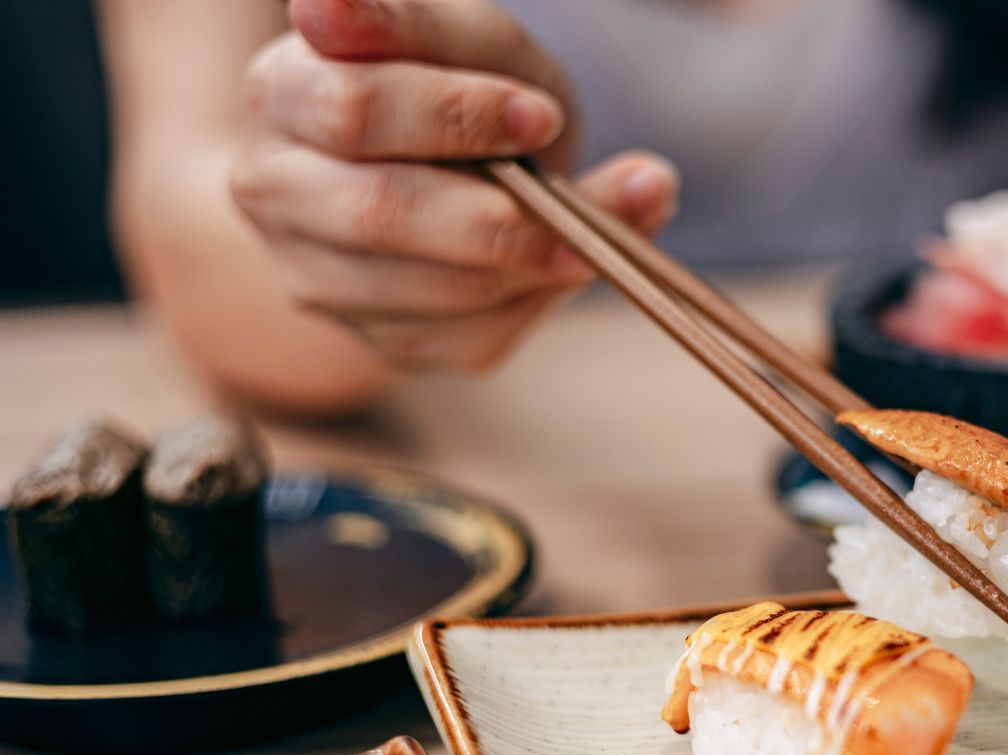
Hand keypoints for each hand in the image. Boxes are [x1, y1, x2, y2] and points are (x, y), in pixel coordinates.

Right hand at [231, 0, 678, 371]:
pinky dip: (533, 306)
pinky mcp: (379, 337)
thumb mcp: (452, 38)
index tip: (539, 116)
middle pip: (382, 214)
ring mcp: (319, 276)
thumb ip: (413, 27)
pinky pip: (467, 339)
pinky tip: (568, 268)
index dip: (457, 116)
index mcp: (282, 95)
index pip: (357, 111)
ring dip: (532, 268)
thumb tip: (324, 6)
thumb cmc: (448, 86)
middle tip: (585, 211)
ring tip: (601, 241)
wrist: (433, 167)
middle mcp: (277, 194)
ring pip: (434, 291)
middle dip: (497, 216)